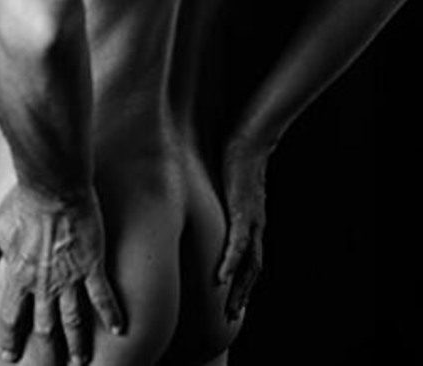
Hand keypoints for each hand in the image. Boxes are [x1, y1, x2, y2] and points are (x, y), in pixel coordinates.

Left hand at [0, 185, 123, 363]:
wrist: (53, 186)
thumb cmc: (22, 202)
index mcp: (19, 276)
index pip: (10, 318)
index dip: (9, 339)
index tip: (9, 355)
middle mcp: (43, 284)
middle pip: (44, 328)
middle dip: (47, 352)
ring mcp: (70, 277)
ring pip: (73, 320)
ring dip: (77, 343)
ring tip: (80, 361)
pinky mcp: (92, 265)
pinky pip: (102, 296)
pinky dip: (110, 314)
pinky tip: (118, 329)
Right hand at [217, 141, 267, 320]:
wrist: (248, 140)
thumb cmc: (235, 157)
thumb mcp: (227, 184)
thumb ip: (218, 195)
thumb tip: (201, 197)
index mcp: (252, 221)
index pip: (251, 258)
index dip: (244, 279)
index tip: (234, 298)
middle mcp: (256, 225)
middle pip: (253, 269)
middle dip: (243, 293)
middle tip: (232, 316)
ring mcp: (251, 221)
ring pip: (249, 264)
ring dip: (239, 288)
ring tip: (229, 309)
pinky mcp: (242, 213)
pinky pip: (238, 245)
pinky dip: (230, 264)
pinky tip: (220, 279)